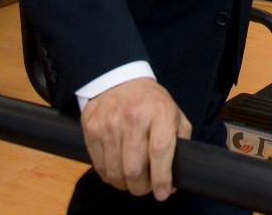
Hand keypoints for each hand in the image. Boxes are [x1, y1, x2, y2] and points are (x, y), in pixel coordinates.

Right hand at [81, 78, 191, 200]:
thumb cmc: (151, 101)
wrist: (119, 79)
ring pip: (115, 171)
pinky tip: (117, 171)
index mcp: (159, 112)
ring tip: (131, 182)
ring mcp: (109, 123)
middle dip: (141, 187)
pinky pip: (99, 165)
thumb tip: (175, 176)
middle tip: (146, 189)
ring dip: (124, 184)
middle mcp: (133, 117)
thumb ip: (180, 141)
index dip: (161, 178)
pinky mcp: (92, 129)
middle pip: (135, 168)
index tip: (163, 193)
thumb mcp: (174, 113)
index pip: (160, 152)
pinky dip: (109, 175)